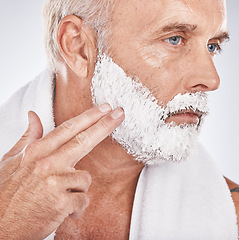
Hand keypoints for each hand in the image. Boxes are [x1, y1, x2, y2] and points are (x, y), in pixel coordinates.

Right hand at [0, 104, 123, 239]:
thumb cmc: (6, 193)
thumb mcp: (12, 160)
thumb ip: (28, 136)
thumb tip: (33, 114)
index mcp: (37, 151)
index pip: (68, 128)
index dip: (88, 117)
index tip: (104, 108)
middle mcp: (47, 163)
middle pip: (83, 140)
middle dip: (105, 125)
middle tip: (119, 113)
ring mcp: (55, 182)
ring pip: (85, 178)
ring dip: (77, 188)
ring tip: (59, 196)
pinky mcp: (61, 203)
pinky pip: (83, 200)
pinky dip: (76, 206)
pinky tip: (61, 210)